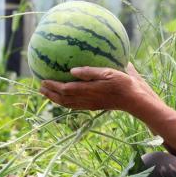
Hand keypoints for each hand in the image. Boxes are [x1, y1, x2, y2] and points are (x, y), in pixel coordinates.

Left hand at [39, 63, 155, 112]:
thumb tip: (72, 70)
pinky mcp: (95, 106)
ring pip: (68, 104)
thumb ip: (90, 71)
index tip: (42, 80)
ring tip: (48, 93)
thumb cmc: (125, 83)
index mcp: (89, 91)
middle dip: (50, 94)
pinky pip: (76, 106)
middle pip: (63, 100)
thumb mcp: (109, 72)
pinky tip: (66, 97)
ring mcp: (90, 105)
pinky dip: (66, 102)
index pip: (65, 90)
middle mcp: (87, 100)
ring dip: (56, 99)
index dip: (53, 86)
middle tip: (40, 87)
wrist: (135, 100)